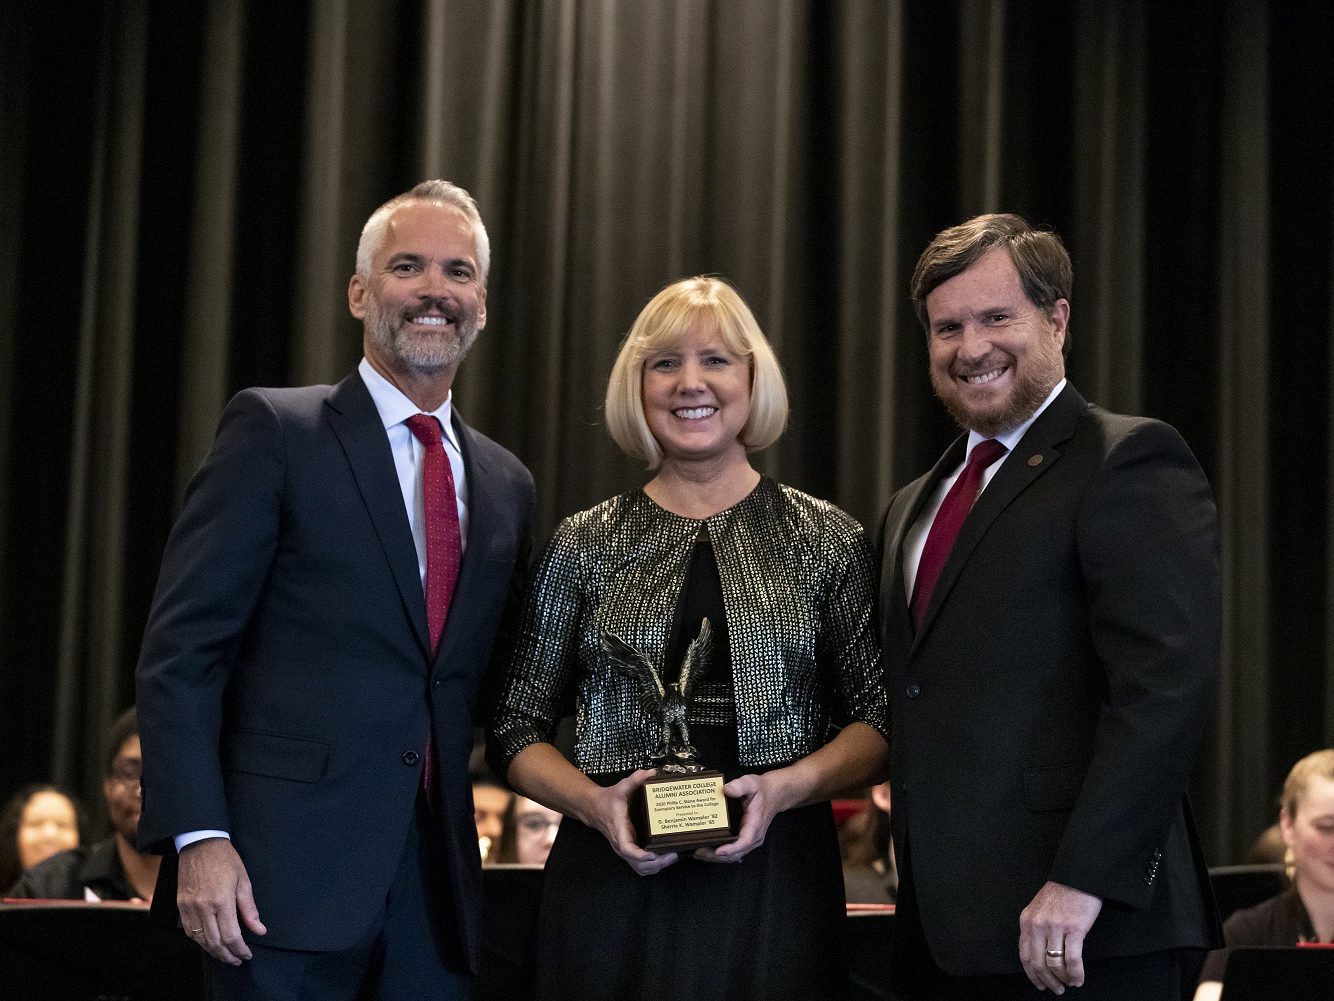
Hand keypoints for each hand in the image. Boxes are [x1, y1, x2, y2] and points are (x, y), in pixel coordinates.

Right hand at [177, 837, 266, 963]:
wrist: (200, 843)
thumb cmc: (225, 859)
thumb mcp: (244, 881)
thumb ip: (250, 909)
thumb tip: (259, 930)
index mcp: (222, 901)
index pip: (231, 936)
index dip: (240, 950)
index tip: (247, 955)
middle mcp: (203, 908)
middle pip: (215, 943)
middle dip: (227, 956)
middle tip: (238, 960)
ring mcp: (189, 908)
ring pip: (200, 940)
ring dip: (213, 952)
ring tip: (226, 955)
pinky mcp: (181, 906)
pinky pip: (189, 931)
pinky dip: (200, 942)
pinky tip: (210, 943)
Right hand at [583, 769, 678, 875]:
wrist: (595, 809)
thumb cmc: (608, 800)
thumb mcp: (621, 787)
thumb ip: (635, 779)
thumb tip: (651, 772)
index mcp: (619, 831)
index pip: (627, 849)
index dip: (641, 855)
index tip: (654, 854)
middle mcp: (621, 845)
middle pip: (638, 864)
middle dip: (656, 863)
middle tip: (674, 855)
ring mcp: (625, 851)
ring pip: (640, 868)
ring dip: (656, 867)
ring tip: (672, 857)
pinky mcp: (629, 852)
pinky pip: (640, 866)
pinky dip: (652, 867)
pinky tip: (664, 860)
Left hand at [695, 772, 788, 863]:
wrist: (773, 794)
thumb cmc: (761, 790)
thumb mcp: (751, 783)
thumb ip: (739, 785)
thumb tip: (726, 789)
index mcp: (755, 824)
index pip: (744, 842)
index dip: (731, 848)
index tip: (718, 851)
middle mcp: (753, 837)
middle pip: (736, 854)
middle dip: (716, 856)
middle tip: (698, 851)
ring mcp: (750, 840)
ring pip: (733, 856)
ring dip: (716, 857)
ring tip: (698, 852)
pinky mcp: (745, 840)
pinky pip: (733, 851)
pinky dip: (720, 854)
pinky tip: (707, 849)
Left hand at [1018, 881, 1101, 992]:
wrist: (1077, 876)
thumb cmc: (1060, 893)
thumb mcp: (1039, 909)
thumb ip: (1036, 929)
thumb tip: (1039, 954)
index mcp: (1027, 921)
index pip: (1024, 955)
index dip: (1032, 974)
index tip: (1039, 984)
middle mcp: (1038, 925)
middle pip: (1038, 963)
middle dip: (1047, 981)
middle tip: (1056, 990)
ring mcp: (1055, 927)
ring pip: (1054, 964)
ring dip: (1063, 979)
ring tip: (1070, 984)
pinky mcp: (1074, 929)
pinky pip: (1072, 959)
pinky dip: (1075, 973)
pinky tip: (1079, 978)